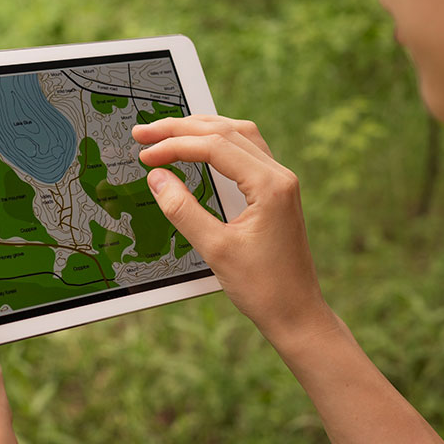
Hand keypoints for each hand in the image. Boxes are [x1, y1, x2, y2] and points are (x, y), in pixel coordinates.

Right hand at [132, 115, 334, 344]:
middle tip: (144, 132)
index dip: (175, 145)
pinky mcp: (276, 192)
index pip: (215, 147)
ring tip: (167, 133)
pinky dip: (218, 143)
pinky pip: (247, 152)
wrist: (298, 314)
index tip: (145, 155)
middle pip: (226, 131)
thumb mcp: (215, 250)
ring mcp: (280, 182)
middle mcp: (279, 176)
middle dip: (182, 128)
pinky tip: (198, 148)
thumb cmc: (263, 288)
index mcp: (270, 186)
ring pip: (238, 135)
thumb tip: (156, 177)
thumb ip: (183, 210)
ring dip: (201, 129)